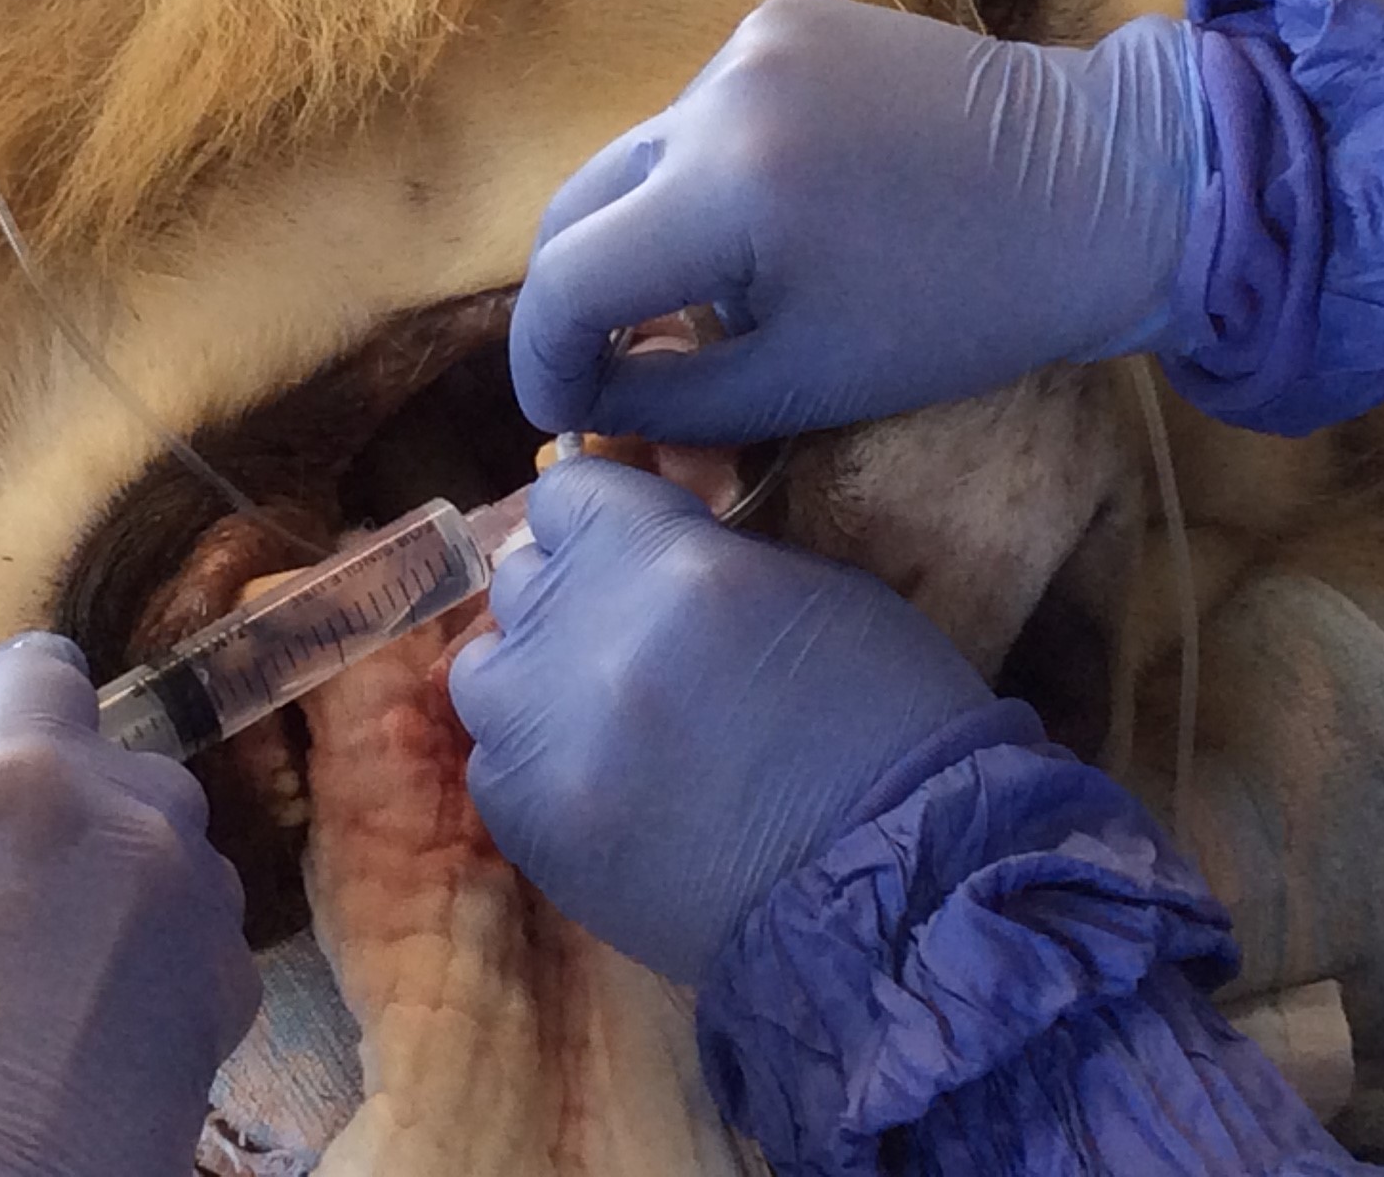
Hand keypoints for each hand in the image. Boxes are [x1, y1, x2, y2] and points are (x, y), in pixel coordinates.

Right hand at [0, 638, 259, 1176]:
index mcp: (9, 778)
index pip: (36, 667)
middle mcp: (130, 823)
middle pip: (108, 763)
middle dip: (49, 803)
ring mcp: (195, 922)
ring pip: (163, 858)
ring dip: (104, 887)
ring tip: (20, 967)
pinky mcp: (226, 1020)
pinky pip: (192, 957)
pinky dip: (143, 976)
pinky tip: (68, 1037)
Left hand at [448, 461, 1009, 984]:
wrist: (896, 888)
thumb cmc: (886, 720)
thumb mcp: (811, 586)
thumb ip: (705, 555)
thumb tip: (647, 546)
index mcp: (661, 557)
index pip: (568, 494)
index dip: (601, 520)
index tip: (627, 546)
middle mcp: (580, 632)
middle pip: (524, 577)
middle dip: (573, 596)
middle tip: (629, 641)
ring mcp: (542, 734)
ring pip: (487, 670)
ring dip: (536, 680)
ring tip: (602, 718)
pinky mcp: (528, 824)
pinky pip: (494, 765)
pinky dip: (537, 766)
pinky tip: (605, 789)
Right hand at [508, 0, 1206, 441]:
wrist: (1105, 182)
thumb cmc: (967, 307)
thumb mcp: (805, 383)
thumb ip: (668, 399)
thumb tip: (579, 400)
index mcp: (728, 191)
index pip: (565, 282)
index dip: (543, 363)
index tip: (563, 414)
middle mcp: (718, 94)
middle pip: (575, 207)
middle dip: (577, 300)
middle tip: (608, 370)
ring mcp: (748, 42)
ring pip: (636, 162)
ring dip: (646, 237)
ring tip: (718, 300)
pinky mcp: (782, 18)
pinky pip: (697, 117)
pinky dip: (704, 180)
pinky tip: (775, 220)